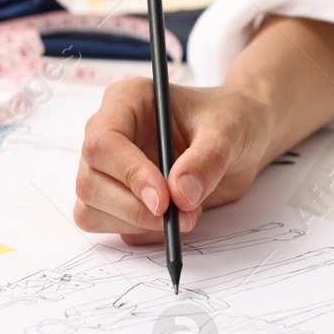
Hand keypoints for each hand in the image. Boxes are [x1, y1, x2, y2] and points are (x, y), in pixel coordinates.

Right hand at [74, 78, 279, 243]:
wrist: (243, 138)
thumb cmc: (232, 119)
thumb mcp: (229, 130)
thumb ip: (207, 159)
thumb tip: (180, 194)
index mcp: (127, 101)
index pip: (103, 142)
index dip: (129, 174)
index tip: (163, 199)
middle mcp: (110, 135)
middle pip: (90, 182)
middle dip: (134, 208)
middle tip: (180, 215)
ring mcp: (111, 169)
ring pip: (93, 209)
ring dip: (138, 223)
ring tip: (186, 212)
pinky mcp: (120, 198)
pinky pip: (113, 226)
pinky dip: (144, 232)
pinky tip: (176, 216)